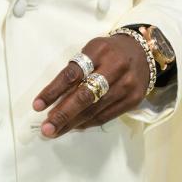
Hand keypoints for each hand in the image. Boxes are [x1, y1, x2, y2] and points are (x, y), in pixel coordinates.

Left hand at [33, 34, 150, 137]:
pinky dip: (87, 123)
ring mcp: (126, 85)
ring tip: (55, 131)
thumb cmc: (110, 52)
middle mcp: (115, 68)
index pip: (72, 74)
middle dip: (63, 114)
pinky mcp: (133, 99)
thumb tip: (54, 99)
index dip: (53, 91)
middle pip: (85, 95)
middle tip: (46, 127)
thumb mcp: (92, 50)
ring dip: (72, 123)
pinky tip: (74, 127)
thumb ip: (76, 70)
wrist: (144, 52)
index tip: (38, 106)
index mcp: (99, 51)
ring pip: (94, 110)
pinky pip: (106, 116)